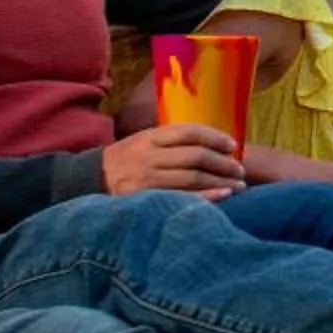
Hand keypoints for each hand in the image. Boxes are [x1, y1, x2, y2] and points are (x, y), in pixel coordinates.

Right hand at [102, 123, 245, 197]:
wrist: (92, 181)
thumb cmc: (127, 159)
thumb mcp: (144, 141)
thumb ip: (173, 140)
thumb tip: (214, 145)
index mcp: (150, 137)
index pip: (189, 132)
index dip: (215, 137)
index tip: (233, 145)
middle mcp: (149, 157)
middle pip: (195, 156)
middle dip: (223, 163)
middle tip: (240, 169)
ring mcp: (146, 180)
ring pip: (192, 178)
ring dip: (221, 181)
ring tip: (239, 185)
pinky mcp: (145, 200)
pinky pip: (183, 198)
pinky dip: (207, 197)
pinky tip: (224, 196)